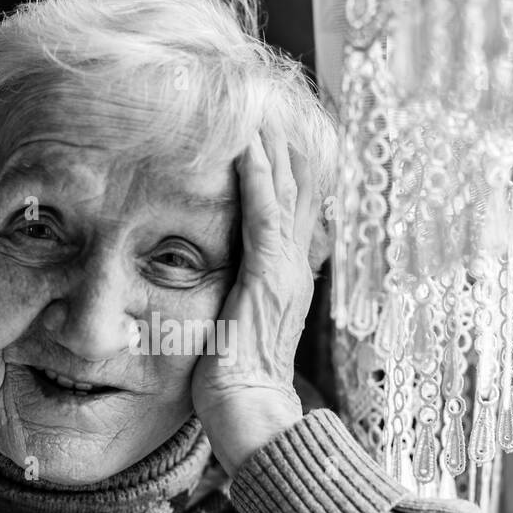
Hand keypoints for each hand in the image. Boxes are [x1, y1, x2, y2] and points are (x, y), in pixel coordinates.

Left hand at [192, 119, 317, 474]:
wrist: (248, 412)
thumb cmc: (233, 379)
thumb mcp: (235, 325)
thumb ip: (233, 293)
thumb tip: (215, 278)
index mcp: (289, 277)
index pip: (291, 208)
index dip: (286, 167)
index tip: (270, 129)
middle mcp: (295, 268)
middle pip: (298, 190)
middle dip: (284, 144)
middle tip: (268, 101)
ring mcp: (286, 272)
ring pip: (287, 194)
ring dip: (273, 148)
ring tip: (258, 107)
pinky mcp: (267, 278)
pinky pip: (265, 217)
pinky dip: (259, 179)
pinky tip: (249, 147)